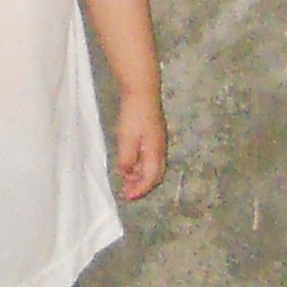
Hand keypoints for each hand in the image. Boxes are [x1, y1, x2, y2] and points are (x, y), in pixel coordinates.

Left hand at [113, 84, 167, 203]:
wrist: (142, 90)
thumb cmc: (134, 114)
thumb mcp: (126, 139)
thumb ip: (127, 159)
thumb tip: (126, 174)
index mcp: (155, 152)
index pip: (150, 179)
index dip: (139, 190)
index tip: (127, 197)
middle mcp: (160, 149)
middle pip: (154, 175)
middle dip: (141, 186)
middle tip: (126, 192)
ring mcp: (158, 141)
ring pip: (152, 166)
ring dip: (140, 176)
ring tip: (126, 180)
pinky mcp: (154, 134)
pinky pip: (150, 157)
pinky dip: (140, 165)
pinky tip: (130, 162)